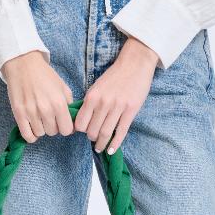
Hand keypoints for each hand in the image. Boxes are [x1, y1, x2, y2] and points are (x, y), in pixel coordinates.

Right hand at [1, 50, 74, 142]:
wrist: (24, 65)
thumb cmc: (45, 76)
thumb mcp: (63, 88)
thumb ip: (69, 105)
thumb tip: (71, 122)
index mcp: (59, 103)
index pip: (67, 130)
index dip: (65, 128)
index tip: (62, 123)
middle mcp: (45, 110)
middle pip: (53, 132)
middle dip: (53, 126)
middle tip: (49, 117)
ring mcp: (31, 112)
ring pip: (40, 134)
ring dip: (41, 128)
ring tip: (39, 118)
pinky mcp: (19, 113)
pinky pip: (27, 135)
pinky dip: (31, 135)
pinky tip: (32, 128)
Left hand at [75, 38, 158, 153]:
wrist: (134, 65)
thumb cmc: (115, 76)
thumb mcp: (96, 86)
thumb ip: (90, 103)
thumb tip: (83, 120)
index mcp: (92, 97)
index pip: (80, 123)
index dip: (80, 130)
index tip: (84, 132)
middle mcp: (103, 103)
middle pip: (92, 131)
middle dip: (91, 138)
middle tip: (94, 140)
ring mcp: (117, 108)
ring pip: (105, 133)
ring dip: (101, 144)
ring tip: (100, 147)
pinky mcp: (130, 111)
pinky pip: (120, 132)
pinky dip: (114, 144)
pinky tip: (110, 150)